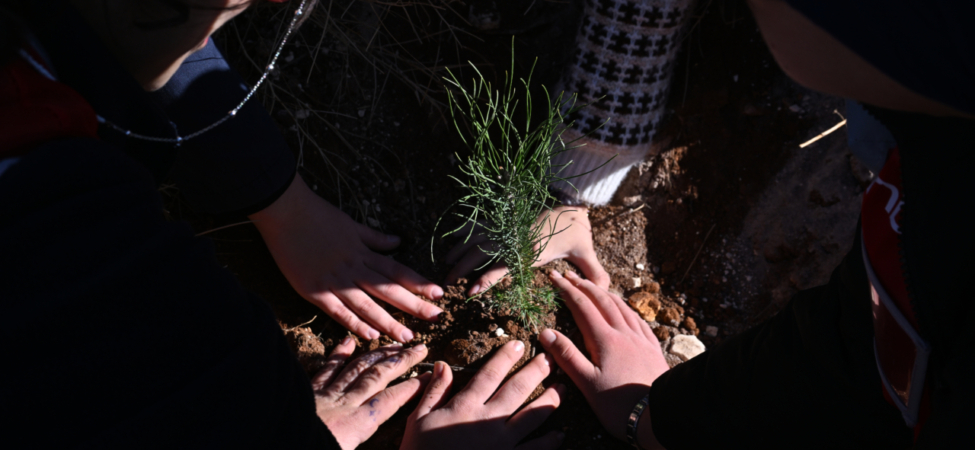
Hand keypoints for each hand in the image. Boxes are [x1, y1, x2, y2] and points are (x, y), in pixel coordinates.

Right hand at [251, 176, 443, 342]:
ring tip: (407, 337)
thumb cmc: (317, 215)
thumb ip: (374, 238)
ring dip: (388, 322)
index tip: (439, 293)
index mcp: (363, 252)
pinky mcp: (314, 291)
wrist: (285, 211)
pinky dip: (355, 324)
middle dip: (414, 305)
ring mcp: (334, 281)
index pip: (397, 270)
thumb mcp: (351, 224)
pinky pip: (338, 312)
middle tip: (436, 318)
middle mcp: (353, 268)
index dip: (418, 282)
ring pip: (367, 305)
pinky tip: (371, 336)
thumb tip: (398, 242)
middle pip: (388, 290)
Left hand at [312, 338, 430, 449]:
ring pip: (355, 368)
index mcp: (354, 427)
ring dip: (376, 353)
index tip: (431, 375)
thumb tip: (400, 448)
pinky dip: (339, 354)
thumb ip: (362, 442)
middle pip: (377, 376)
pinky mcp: (306, 393)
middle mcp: (343, 405)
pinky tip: (348, 342)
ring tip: (393, 343)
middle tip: (420, 347)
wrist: (269, 441)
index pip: (389, 401)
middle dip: (401, 361)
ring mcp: (324, 396)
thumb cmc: (309, 449)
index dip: (412, 388)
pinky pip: (326, 369)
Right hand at [400, 340, 564, 449]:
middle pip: (517, 390)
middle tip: (549, 358)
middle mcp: (488, 422)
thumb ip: (434, 391)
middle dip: (535, 371)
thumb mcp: (418, 419)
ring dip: (550, 400)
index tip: (518, 344)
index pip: (490, 375)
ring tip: (562, 387)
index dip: (505, 357)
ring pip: (532, 416)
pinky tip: (560, 434)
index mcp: (465, 407)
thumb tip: (443, 364)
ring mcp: (502, 444)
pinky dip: (549, 442)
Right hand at [445, 205, 609, 295]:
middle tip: (446, 281)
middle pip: (480, 252)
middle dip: (461, 266)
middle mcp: (512, 238)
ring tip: (445, 264)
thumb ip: (594, 274)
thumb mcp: (586, 251)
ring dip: (459, 251)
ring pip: (475, 238)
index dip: (485, 278)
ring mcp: (506, 227)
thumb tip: (603, 292)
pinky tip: (452, 241)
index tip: (470, 290)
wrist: (570, 199)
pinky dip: (464, 233)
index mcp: (529, 249)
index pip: (501, 265)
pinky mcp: (504, 220)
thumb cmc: (576, 229)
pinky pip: (479, 226)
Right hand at [540, 270, 668, 448]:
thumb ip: (567, 356)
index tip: (554, 277)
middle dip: (584, 286)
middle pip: (602, 301)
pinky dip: (625, 308)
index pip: (582, 307)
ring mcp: (641, 339)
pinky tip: (624, 309)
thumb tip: (546, 332)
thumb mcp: (587, 384)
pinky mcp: (653, 348)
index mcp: (605, 340)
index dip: (567, 290)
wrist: (660, 416)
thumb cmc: (619, 405)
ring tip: (593, 286)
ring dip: (604, 293)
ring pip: (621, 307)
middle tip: (570, 275)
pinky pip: (638, 319)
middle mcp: (624, 333)